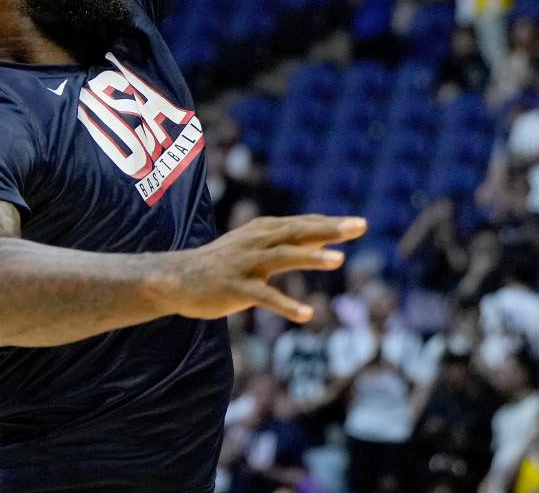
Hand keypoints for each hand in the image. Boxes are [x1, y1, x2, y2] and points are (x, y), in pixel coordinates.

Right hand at [168, 214, 366, 321]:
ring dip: (312, 257)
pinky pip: (264, 297)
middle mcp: (257, 241)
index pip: (304, 224)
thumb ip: (288, 243)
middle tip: (359, 226)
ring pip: (284, 257)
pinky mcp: (236, 288)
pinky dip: (286, 305)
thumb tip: (324, 238)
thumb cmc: (224, 263)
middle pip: (299, 232)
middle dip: (330, 229)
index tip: (361, 223)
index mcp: (264, 230)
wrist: (178, 277)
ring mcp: (246, 264)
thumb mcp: (257, 246)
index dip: (331, 223)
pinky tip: (307, 314)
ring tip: (340, 259)